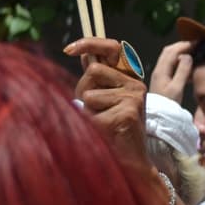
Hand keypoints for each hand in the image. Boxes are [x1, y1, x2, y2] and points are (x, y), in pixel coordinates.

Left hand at [65, 37, 149, 171]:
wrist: (128, 161)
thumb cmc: (111, 130)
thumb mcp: (101, 98)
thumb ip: (95, 78)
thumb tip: (83, 53)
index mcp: (129, 77)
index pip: (112, 47)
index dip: (90, 43)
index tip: (68, 49)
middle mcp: (135, 83)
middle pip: (94, 70)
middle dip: (84, 89)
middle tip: (94, 109)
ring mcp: (134, 96)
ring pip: (90, 94)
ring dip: (87, 110)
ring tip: (102, 123)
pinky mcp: (129, 111)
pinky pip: (91, 113)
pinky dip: (91, 125)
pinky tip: (106, 133)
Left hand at [149, 40, 193, 101]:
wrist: (158, 117)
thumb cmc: (168, 104)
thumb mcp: (177, 88)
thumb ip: (182, 71)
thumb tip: (187, 56)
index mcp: (162, 70)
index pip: (172, 51)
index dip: (184, 45)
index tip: (197, 42)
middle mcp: (159, 69)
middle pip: (168, 51)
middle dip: (181, 45)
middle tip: (195, 45)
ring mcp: (159, 74)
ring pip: (169, 57)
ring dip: (180, 52)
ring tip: (193, 52)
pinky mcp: (162, 79)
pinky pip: (170, 64)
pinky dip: (179, 60)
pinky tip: (188, 65)